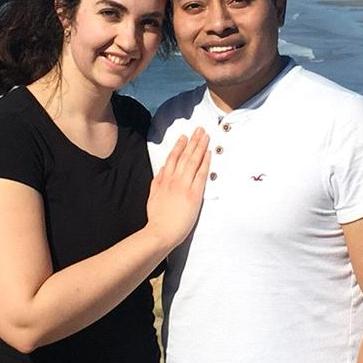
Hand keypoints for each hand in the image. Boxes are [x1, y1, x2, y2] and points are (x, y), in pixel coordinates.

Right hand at [145, 128, 209, 248]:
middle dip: (193, 141)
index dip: (179, 146)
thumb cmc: (157, 218)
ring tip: (205, 136)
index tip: (184, 136)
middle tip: (199, 129)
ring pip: (193, 161)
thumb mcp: (153, 197)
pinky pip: (201, 174)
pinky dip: (205, 162)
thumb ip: (157, 182)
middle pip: (185, 156)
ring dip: (200, 147)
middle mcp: (174, 180)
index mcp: (164, 180)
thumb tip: (162, 169)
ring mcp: (184, 186)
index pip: (173, 158)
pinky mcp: (194, 194)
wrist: (161, 232)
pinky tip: (209, 153)